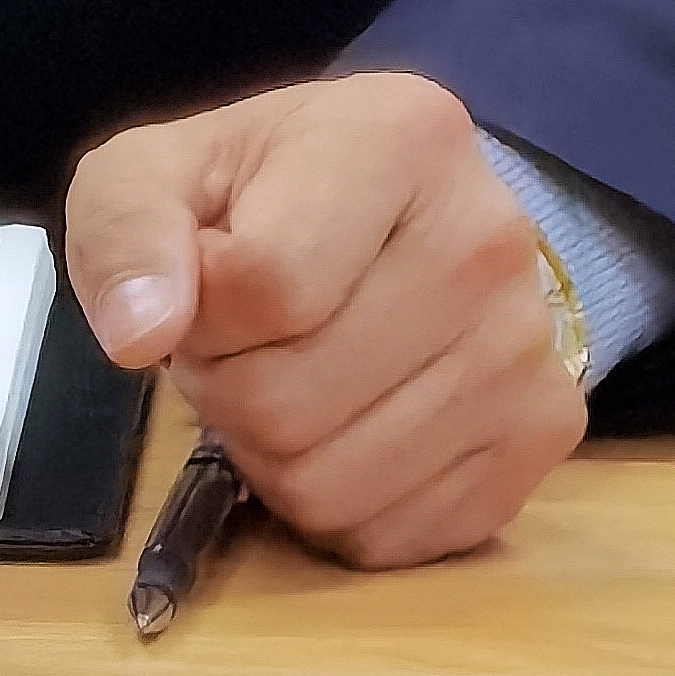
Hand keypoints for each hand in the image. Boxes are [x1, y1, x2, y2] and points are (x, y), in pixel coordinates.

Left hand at [64, 68, 586, 567]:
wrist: (394, 217)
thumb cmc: (262, 190)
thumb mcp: (158, 172)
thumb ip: (127, 230)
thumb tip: (139, 333)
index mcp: (399, 136)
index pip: (264, 285)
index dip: (197, 310)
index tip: (203, 277)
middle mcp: (488, 237)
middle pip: (290, 402)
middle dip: (226, 387)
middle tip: (241, 340)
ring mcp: (529, 345)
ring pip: (333, 487)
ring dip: (272, 454)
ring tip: (288, 373)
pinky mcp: (547, 434)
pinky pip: (392, 538)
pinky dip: (338, 505)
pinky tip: (346, 422)